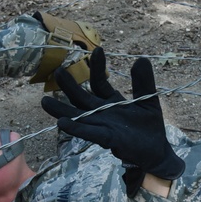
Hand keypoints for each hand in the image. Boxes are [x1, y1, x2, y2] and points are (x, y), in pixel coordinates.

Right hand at [41, 48, 183, 195]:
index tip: (98, 50)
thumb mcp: (148, 99)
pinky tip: (62, 123)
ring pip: (78, 116)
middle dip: (70, 86)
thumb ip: (144, 82)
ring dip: (62, 110)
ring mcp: (102, 126)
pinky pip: (89, 133)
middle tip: (58, 71)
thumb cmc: (149, 126)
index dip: (97, 67)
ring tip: (44, 101)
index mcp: (111, 101)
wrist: (156, 151)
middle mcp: (102, 112)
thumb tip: (141, 59)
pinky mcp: (107, 139)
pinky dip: (76, 128)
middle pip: (81, 98)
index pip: (99, 82)